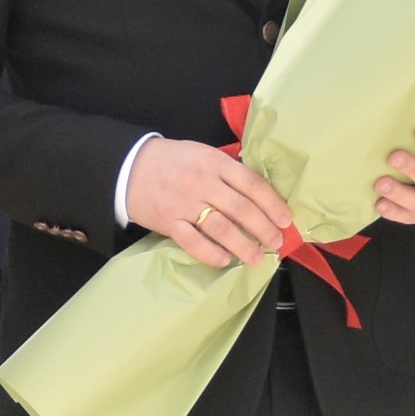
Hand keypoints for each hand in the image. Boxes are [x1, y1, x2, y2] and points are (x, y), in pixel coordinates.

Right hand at [124, 134, 297, 269]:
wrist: (129, 166)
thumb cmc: (173, 161)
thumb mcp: (203, 154)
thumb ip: (228, 171)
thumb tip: (261, 195)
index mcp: (214, 162)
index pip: (251, 184)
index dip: (272, 203)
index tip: (285, 219)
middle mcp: (202, 182)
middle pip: (241, 208)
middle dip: (263, 228)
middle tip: (277, 242)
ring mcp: (184, 203)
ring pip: (220, 227)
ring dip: (242, 245)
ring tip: (257, 258)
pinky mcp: (168, 222)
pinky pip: (193, 241)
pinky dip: (211, 253)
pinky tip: (225, 261)